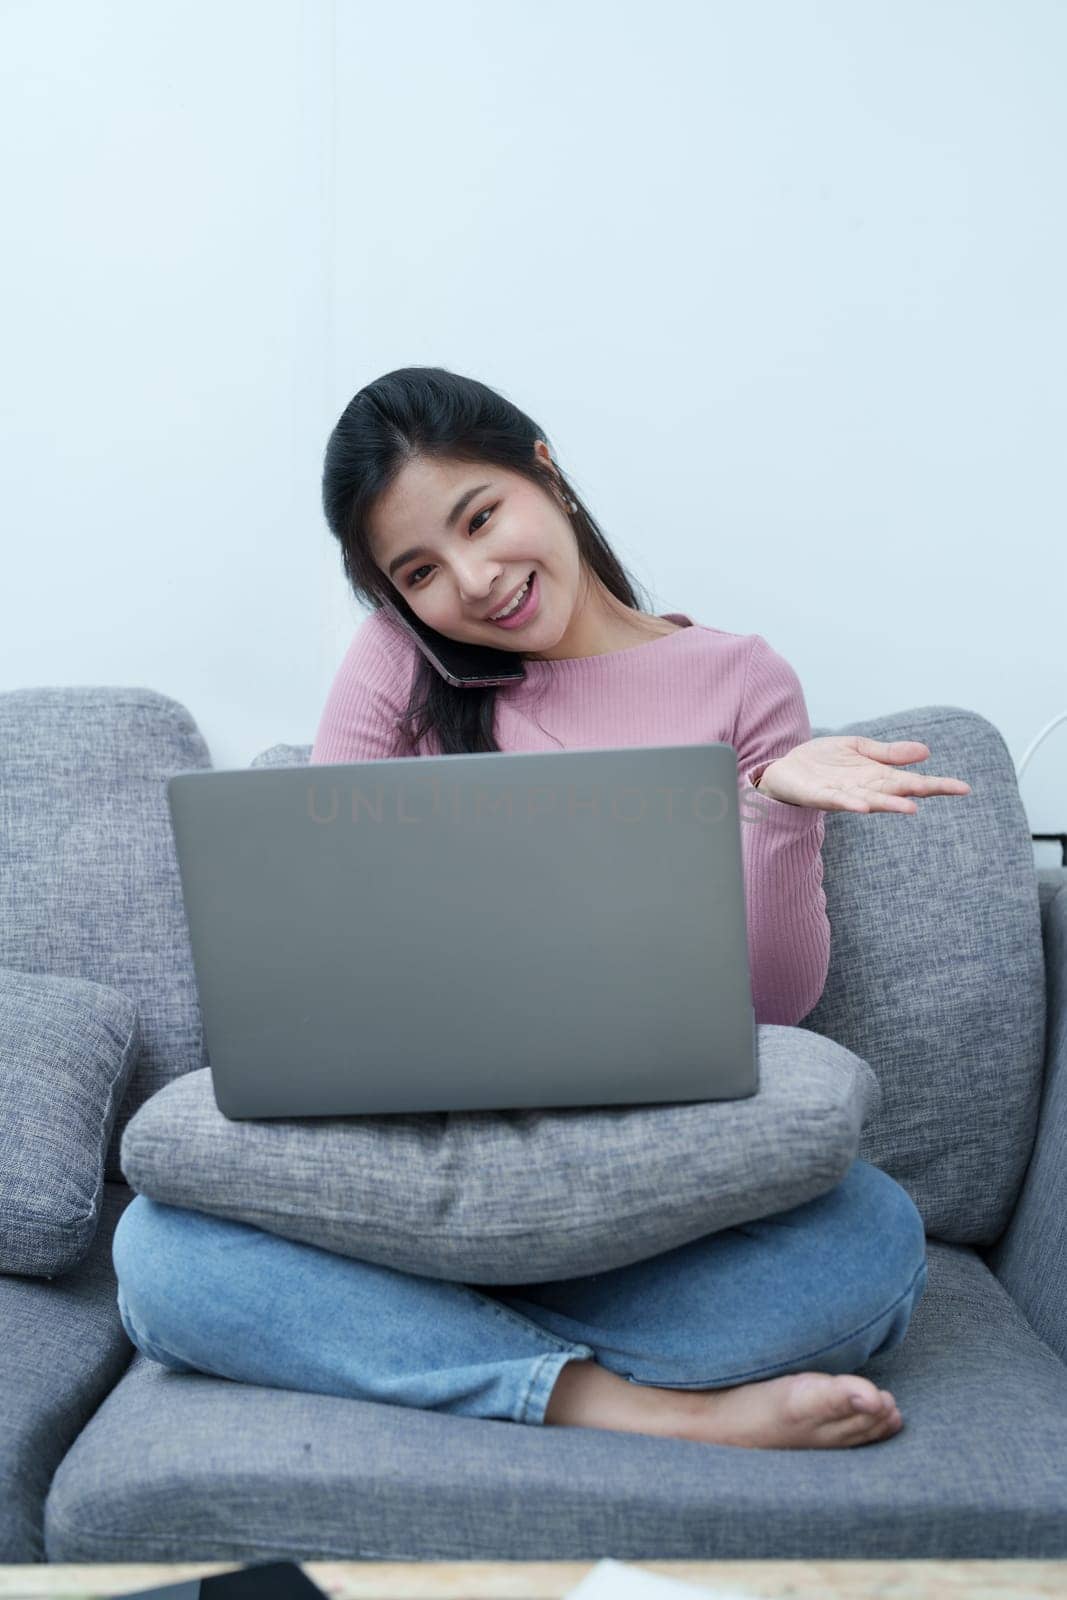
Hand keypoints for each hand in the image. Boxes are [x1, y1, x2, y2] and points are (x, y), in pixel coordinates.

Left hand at [756, 736, 971, 813]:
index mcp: (878, 776)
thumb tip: (925, 751)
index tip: (965, 788)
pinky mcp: (821, 797)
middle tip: (949, 792)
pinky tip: (864, 807)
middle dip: (921, 792)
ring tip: (911, 808)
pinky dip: (852, 804)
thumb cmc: (825, 761)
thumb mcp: (860, 748)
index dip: (939, 785)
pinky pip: (838, 802)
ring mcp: (845, 795)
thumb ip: (889, 753)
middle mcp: (867, 789)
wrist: (787, 769)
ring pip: (872, 802)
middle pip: (899, 792)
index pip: (914, 781)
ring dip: (890, 805)